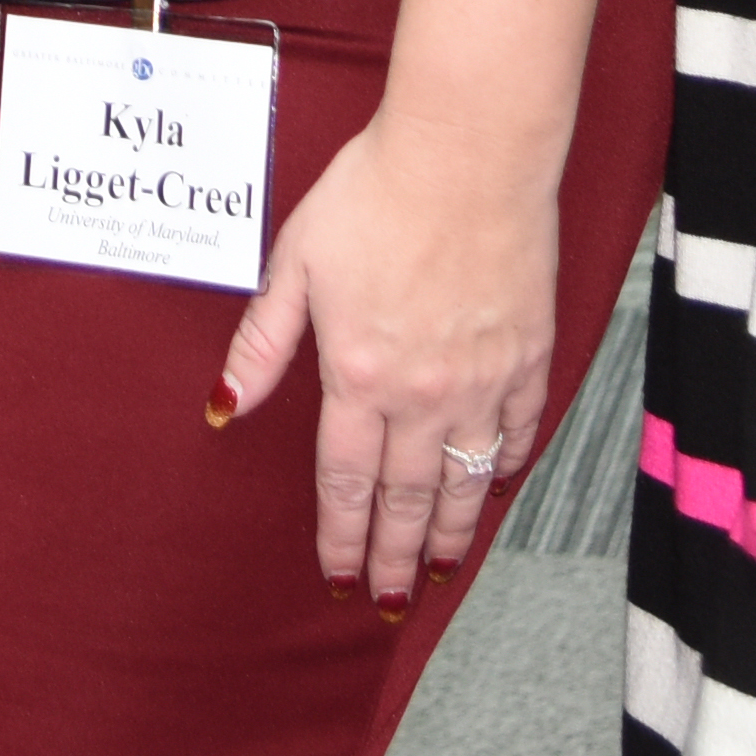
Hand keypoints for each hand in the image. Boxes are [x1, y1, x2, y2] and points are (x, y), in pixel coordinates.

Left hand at [213, 108, 559, 611]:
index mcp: (357, 373)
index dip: (340, 534)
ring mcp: (483, 379)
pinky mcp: (529, 356)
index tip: (338, 575)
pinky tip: (493, 488)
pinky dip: (505, 467)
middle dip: (393, 556)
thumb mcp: (295, 263)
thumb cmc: (372, 194)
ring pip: (464, 480)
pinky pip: (518, 431)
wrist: (467, 155)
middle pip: (405, 496)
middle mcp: (422, 393)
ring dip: (449, 532)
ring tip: (438, 573)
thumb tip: (226, 407)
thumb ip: (263, 344)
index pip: (344, 478)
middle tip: (388, 600)